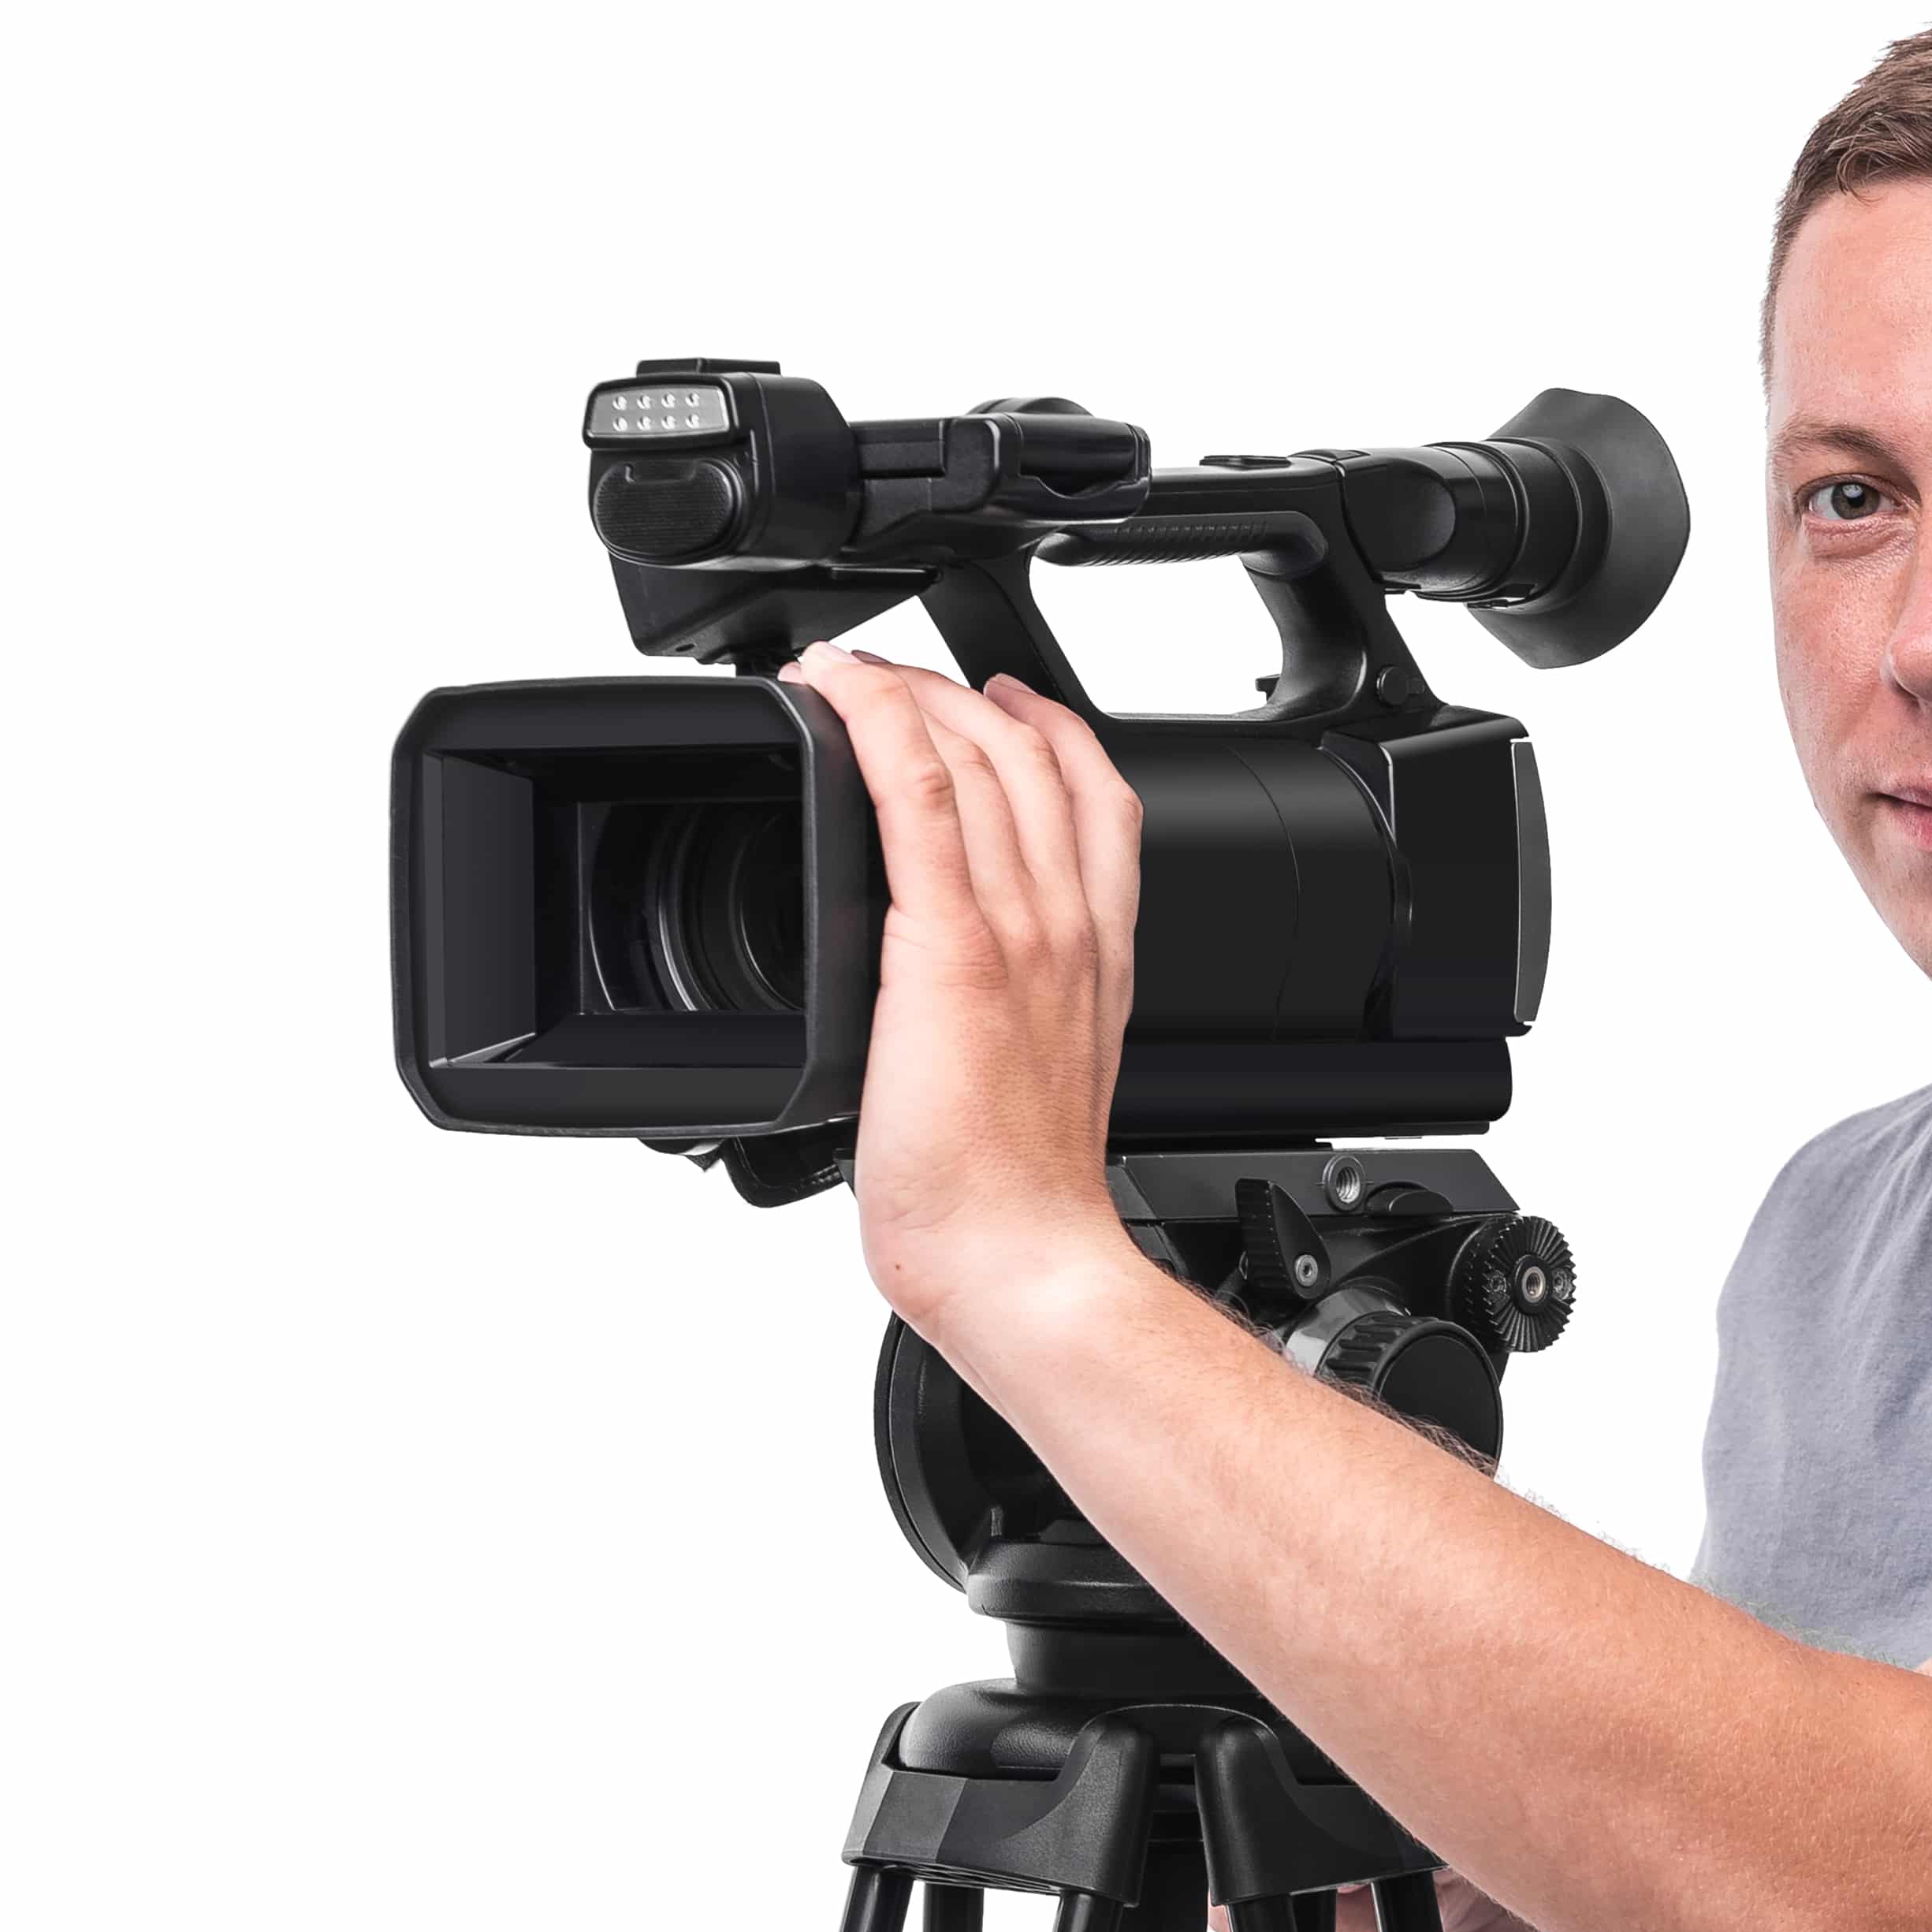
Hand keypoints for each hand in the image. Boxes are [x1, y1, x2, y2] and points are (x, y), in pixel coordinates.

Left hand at [781, 650, 1141, 1342]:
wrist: (1021, 1257)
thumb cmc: (1014, 1196)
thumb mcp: (1031, 1076)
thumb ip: (1002, 1011)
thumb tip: (934, 992)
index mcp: (1094, 956)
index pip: (1094, 794)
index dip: (1045, 724)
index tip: (992, 699)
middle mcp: (1068, 926)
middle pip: (1031, 752)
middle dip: (956, 689)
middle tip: (886, 676)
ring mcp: (1019, 929)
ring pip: (978, 754)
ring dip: (908, 690)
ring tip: (847, 674)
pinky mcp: (951, 945)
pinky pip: (919, 795)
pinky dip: (877, 724)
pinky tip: (837, 693)